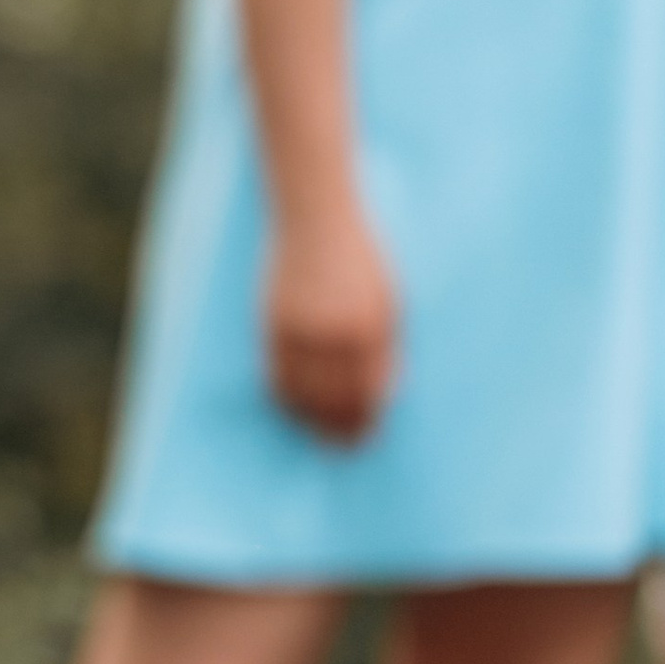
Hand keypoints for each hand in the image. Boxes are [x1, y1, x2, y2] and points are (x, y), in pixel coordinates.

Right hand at [266, 208, 397, 441]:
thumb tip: (386, 392)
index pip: (368, 391)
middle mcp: (334, 330)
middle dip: (340, 427)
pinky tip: (293, 406)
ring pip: (303, 390)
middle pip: (335, 397)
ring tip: (317, 435)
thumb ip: (388, 345)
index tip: (367, 437)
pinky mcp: (274, 320)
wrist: (315, 216)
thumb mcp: (390, 298)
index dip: (367, 419)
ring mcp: (300, 327)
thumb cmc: (362, 256)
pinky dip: (285, 395)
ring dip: (311, 418)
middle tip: (343, 447)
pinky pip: (277, 371)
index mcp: (371, 326)